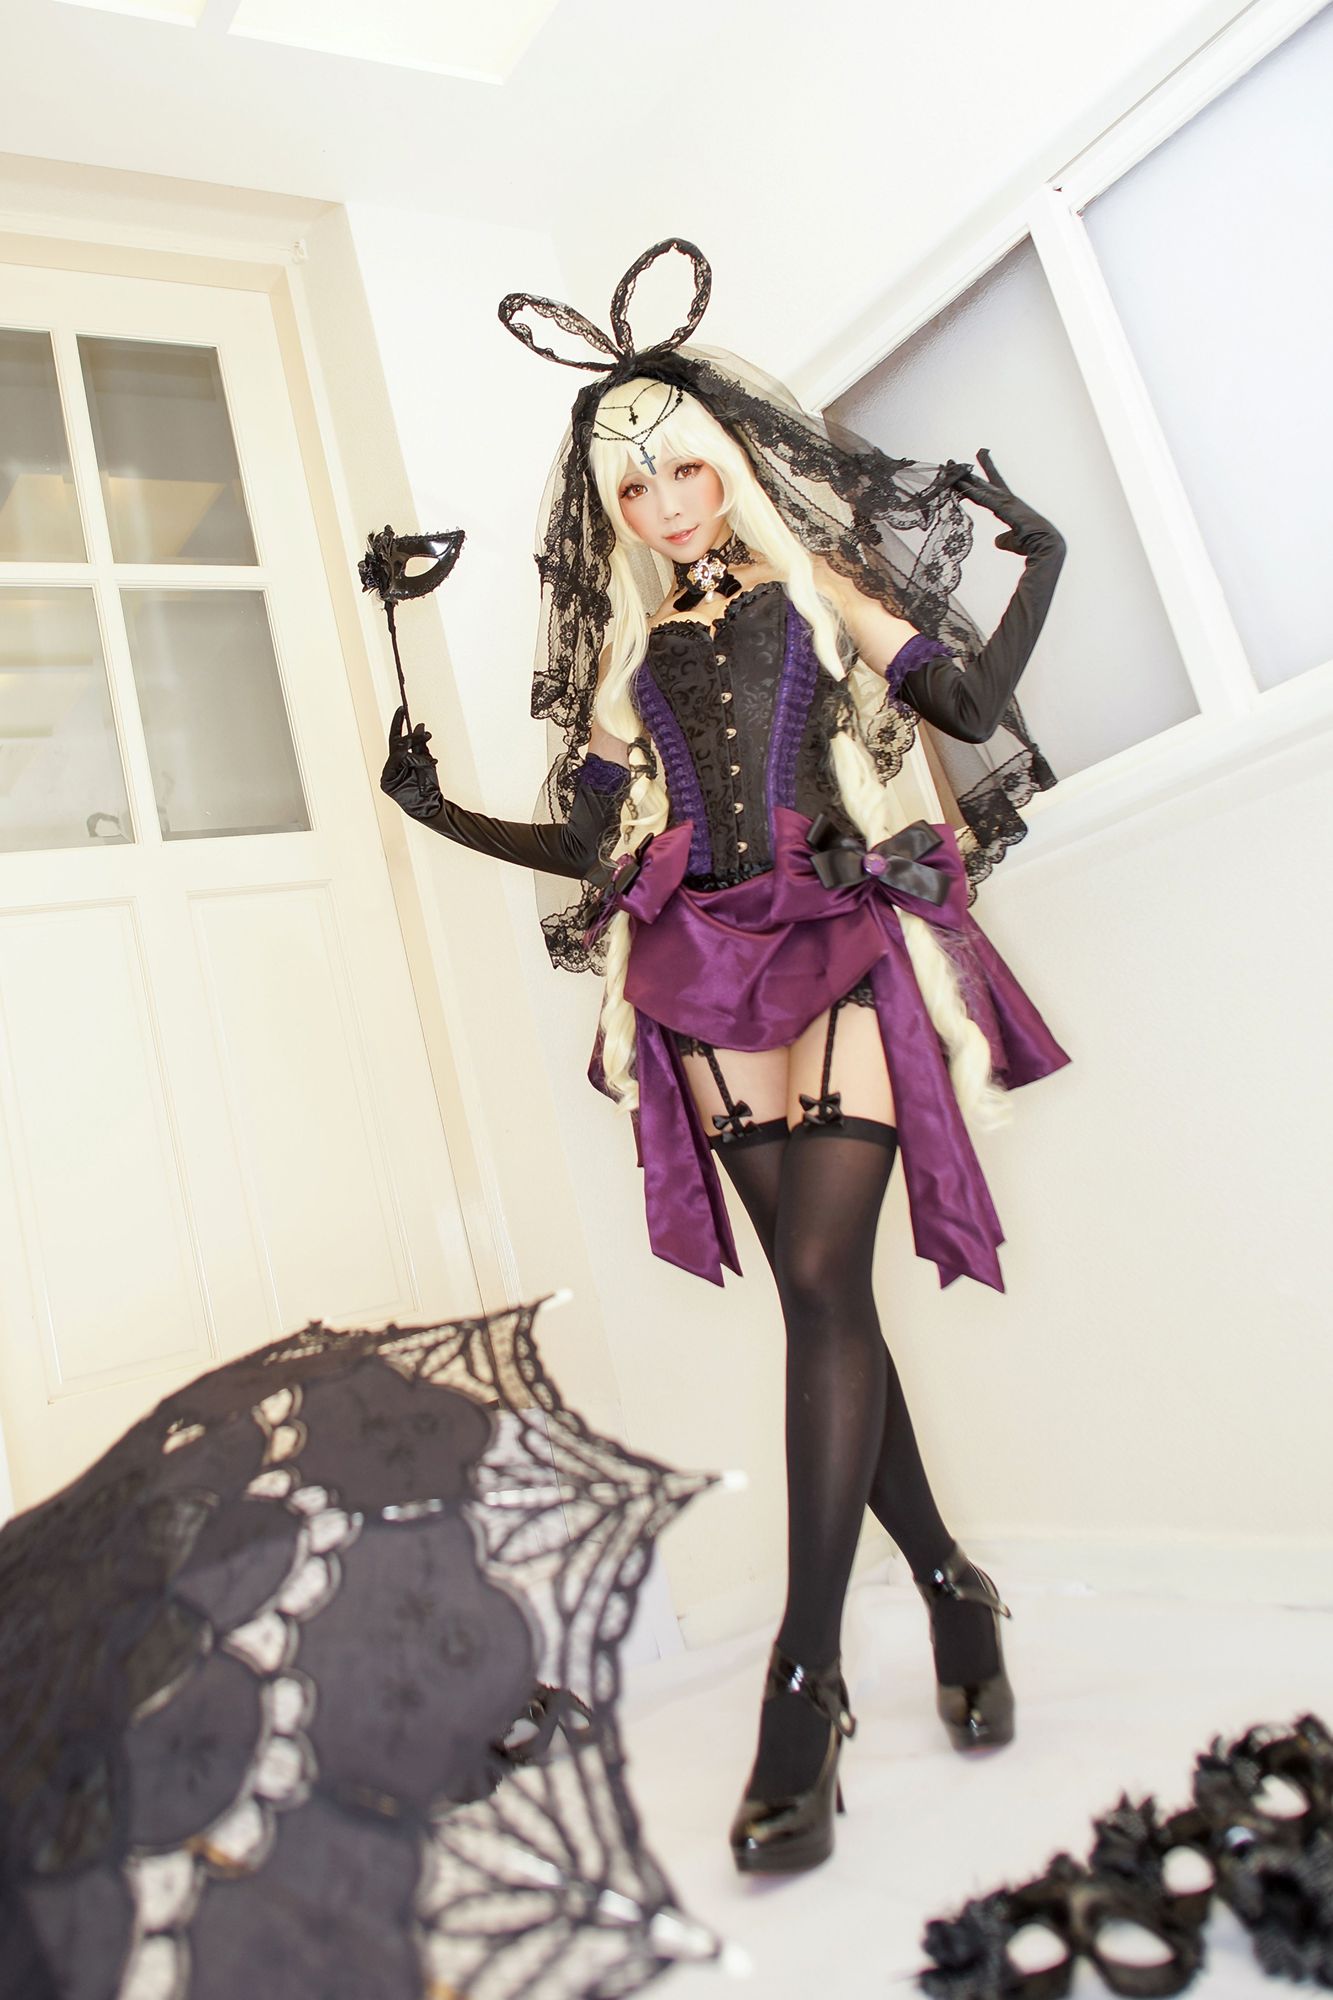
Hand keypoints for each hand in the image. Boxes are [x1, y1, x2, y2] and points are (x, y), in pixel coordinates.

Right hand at [380, 705, 443, 822]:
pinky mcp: (387, 782)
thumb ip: (421, 744)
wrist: (430, 803)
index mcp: (399, 759)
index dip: (398, 722)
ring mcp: (388, 774)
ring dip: (413, 749)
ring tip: (425, 747)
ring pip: (398, 753)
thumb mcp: (426, 760)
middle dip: (408, 735)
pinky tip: (413, 755)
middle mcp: (392, 765)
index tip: (402, 708)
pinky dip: (405, 758)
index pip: (397, 737)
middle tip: (421, 729)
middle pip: (396, 743)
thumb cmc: (428, 784)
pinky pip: (395, 765)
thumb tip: (420, 724)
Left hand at [954, 449, 1064, 561]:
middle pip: (980, 483)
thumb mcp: (1012, 541)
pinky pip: (982, 498)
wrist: (1046, 546)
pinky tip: (958, 484)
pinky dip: (970, 491)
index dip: (982, 472)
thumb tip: (996, 540)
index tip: (980, 455)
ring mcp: (1005, 502)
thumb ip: (1003, 539)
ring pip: (978, 487)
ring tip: (948, 465)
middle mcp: (1006, 499)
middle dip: (964, 473)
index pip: (990, 487)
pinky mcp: (1004, 508)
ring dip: (962, 478)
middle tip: (950, 462)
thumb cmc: (1032, 545)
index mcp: (1008, 505)